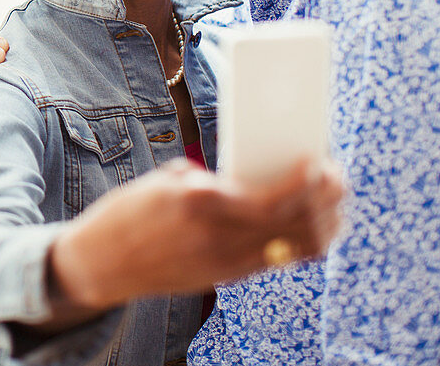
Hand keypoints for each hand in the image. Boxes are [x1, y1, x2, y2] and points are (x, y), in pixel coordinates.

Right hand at [49, 159, 344, 313]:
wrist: (102, 261)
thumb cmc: (130, 212)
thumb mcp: (168, 181)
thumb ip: (213, 180)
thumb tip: (250, 175)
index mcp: (201, 202)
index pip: (272, 198)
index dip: (305, 183)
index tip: (321, 162)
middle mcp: (219, 236)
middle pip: (293, 226)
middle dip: (325, 202)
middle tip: (337, 179)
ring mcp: (224, 262)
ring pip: (292, 249)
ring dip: (319, 226)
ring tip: (330, 205)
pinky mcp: (224, 277)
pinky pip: (273, 259)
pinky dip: (295, 241)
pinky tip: (305, 226)